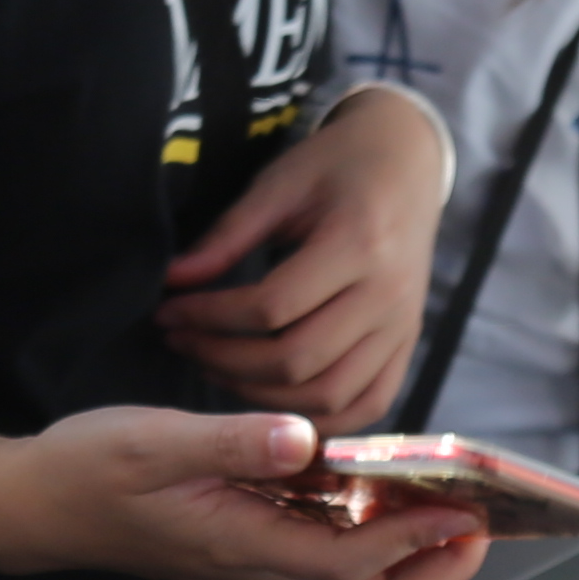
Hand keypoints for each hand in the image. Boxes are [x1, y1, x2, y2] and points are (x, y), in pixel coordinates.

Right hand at [13, 405, 490, 579]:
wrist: (37, 506)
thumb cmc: (90, 468)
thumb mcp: (155, 440)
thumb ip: (232, 442)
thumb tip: (306, 439)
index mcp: (241, 544)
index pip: (350, 560)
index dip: (414, 539)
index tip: (464, 510)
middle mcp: (255, 569)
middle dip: (431, 576)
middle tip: (476, 528)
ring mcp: (251, 568)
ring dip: (409, 568)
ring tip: (448, 519)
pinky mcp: (244, 554)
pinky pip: (324, 570)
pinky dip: (370, 549)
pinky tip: (381, 501)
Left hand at [159, 87, 450, 428]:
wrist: (408, 160)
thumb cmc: (338, 165)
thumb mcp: (279, 184)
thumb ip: (228, 236)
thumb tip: (172, 281)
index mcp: (359, 243)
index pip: (271, 307)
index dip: (209, 317)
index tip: (169, 311)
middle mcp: (388, 295)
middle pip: (296, 360)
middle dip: (223, 360)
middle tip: (181, 341)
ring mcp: (403, 326)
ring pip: (328, 395)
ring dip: (261, 397)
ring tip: (216, 368)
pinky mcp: (409, 344)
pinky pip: (368, 405)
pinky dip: (320, 419)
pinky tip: (272, 402)